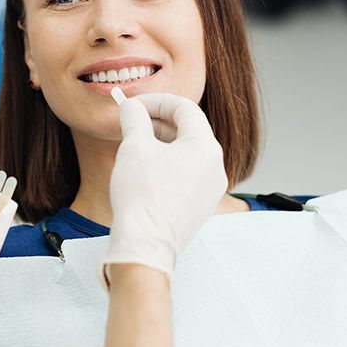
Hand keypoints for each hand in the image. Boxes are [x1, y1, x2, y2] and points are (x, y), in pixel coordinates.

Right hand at [102, 93, 227, 283]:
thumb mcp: (134, 147)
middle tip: (133, 121)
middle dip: (158, 122)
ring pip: (187, 153)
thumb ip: (134, 119)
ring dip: (161, 143)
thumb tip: (132, 107)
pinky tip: (144, 170)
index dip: (157, 101)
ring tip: (135, 146)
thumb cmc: (142, 197)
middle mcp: (215, 167)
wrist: (145, 244)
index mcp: (205, 148)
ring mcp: (210, 189)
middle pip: (188, 130)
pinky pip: (186, 174)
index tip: (135, 105)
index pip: (185, 109)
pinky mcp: (199, 206)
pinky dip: (167, 164)